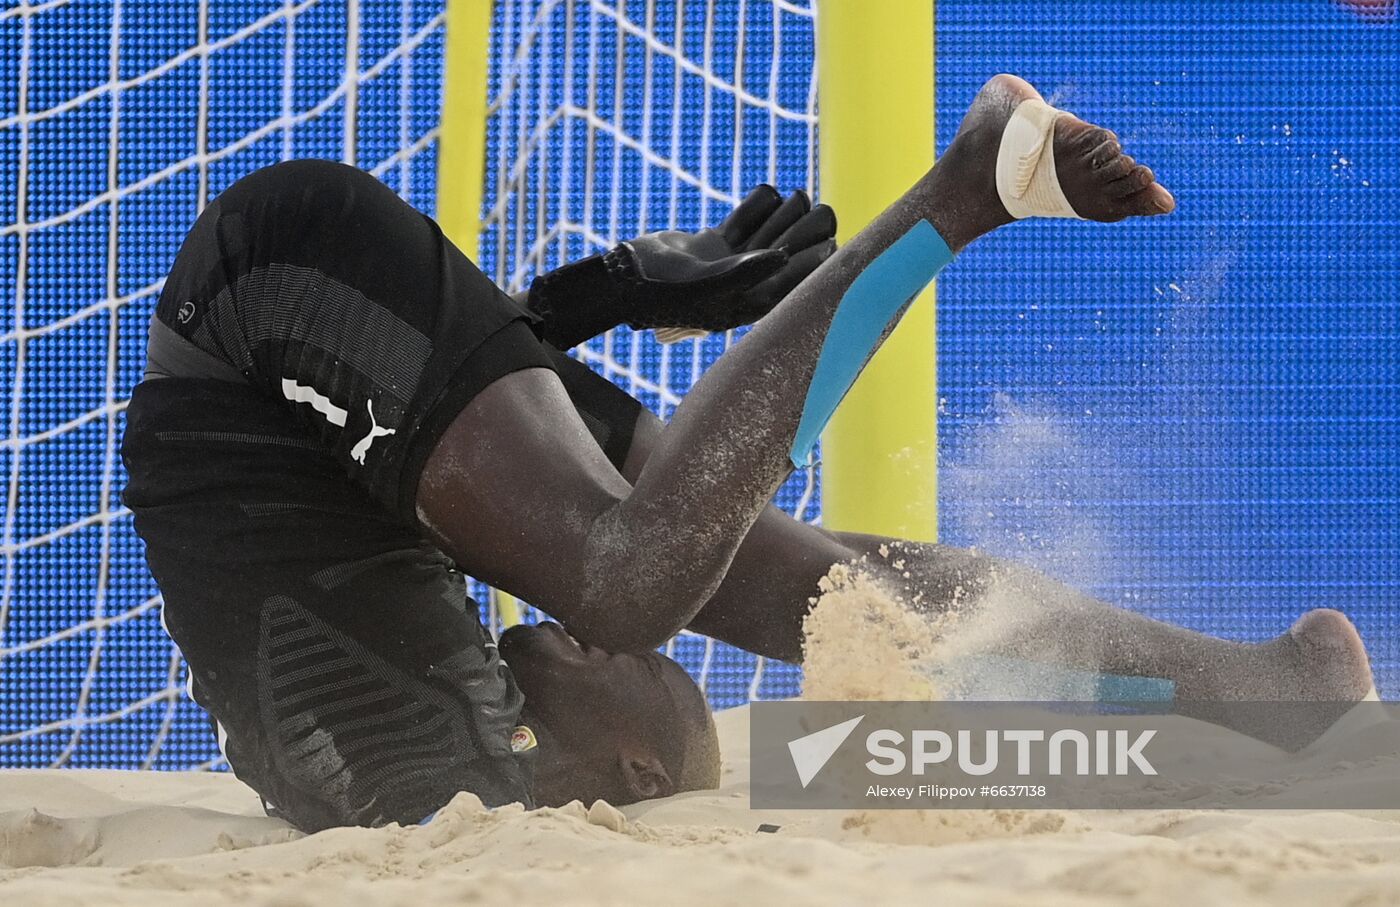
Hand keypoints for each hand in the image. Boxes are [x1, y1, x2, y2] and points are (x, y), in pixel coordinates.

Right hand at [614, 185, 837, 340]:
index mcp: (753, 303)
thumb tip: (783, 256)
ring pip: (774, 227)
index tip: (828, 240)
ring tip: (791, 198)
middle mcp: (749, 283)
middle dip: (800, 226)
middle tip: (809, 206)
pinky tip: (760, 200)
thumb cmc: (664, 289)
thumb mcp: (707, 284)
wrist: (625, 277)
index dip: (817, 260)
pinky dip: (755, 206)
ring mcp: (734, 261)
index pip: (798, 281)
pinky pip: (749, 216)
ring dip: (782, 211)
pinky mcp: (718, 242)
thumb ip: (747, 272)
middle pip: (791, 249)